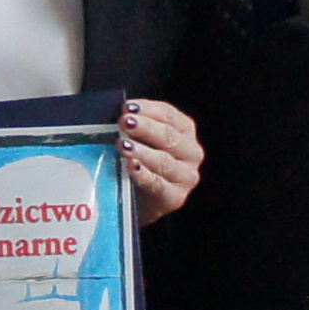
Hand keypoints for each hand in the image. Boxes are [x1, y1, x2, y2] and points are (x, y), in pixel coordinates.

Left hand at [118, 97, 203, 225]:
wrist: (141, 202)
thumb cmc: (140, 163)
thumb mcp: (140, 141)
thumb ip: (133, 128)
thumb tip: (117, 116)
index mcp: (184, 131)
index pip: (168, 115)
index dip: (148, 109)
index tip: (127, 107)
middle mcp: (191, 152)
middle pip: (168, 136)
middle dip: (145, 128)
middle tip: (124, 122)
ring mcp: (186, 176)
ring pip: (164, 161)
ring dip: (142, 152)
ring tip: (123, 146)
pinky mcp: (176, 197)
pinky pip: (158, 185)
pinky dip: (143, 175)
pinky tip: (130, 167)